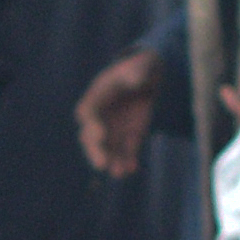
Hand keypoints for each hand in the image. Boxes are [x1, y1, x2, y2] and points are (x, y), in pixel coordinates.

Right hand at [78, 47, 162, 177]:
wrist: (151, 78)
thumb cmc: (142, 67)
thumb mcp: (142, 65)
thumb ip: (138, 71)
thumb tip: (136, 79)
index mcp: (98, 95)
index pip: (88, 111)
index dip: (92, 123)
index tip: (101, 133)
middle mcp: (101, 116)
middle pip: (90, 136)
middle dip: (95, 150)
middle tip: (102, 164)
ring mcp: (113, 129)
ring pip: (106, 149)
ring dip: (112, 161)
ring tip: (120, 173)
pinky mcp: (128, 137)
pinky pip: (125, 152)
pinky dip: (128, 161)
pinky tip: (133, 169)